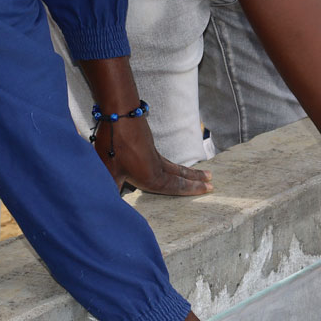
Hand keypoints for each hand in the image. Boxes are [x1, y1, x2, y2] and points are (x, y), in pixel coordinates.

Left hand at [92, 114, 211, 195]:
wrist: (119, 113)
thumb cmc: (113, 145)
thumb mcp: (109, 171)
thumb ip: (113, 189)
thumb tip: (110, 206)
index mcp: (150, 176)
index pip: (175, 186)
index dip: (191, 189)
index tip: (208, 189)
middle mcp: (156, 165)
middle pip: (180, 174)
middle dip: (196, 180)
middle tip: (212, 181)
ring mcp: (153, 153)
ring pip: (174, 166)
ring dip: (189, 172)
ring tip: (203, 173)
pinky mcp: (148, 143)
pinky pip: (166, 159)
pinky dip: (175, 165)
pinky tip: (170, 166)